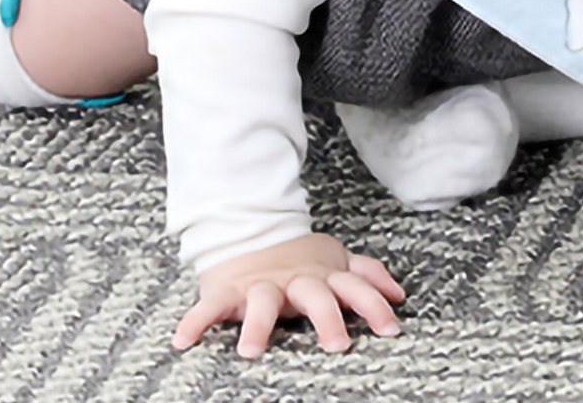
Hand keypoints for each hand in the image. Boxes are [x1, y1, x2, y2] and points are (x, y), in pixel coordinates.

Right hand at [173, 232, 404, 356]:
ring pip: (262, 303)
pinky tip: (183, 341)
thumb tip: (400, 293)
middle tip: (338, 345)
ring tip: (251, 352)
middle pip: (315, 296)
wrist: (248, 231)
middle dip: (327, 319)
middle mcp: (294, 280)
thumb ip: (367, 275)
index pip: (354, 288)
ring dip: (258, 326)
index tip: (392, 330)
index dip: (374, 306)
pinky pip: (209, 306)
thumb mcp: (335, 262)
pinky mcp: (227, 291)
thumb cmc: (298, 258)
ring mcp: (260, 285)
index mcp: (322, 275)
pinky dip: (195, 321)